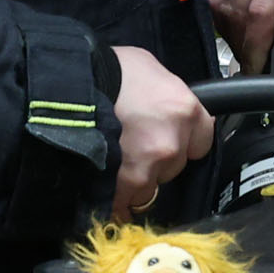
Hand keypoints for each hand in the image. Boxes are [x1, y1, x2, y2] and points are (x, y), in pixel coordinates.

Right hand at [106, 42, 214, 217]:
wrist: (71, 84)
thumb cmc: (109, 70)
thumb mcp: (150, 70)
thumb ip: (166, 96)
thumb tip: (166, 109)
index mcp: (185, 110)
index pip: (203, 141)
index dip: (185, 141)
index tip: (170, 139)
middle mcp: (173, 142)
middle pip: (175, 166)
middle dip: (157, 160)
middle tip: (133, 145)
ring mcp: (148, 166)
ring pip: (150, 187)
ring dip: (136, 181)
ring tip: (114, 165)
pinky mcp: (123, 184)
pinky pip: (126, 203)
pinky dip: (117, 201)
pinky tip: (107, 194)